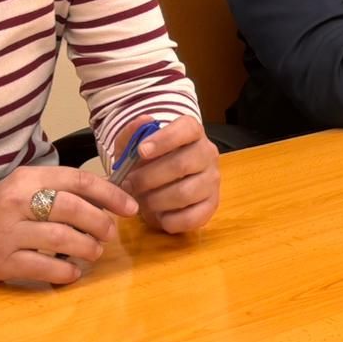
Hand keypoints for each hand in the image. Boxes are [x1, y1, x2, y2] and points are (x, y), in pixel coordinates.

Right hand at [0, 165, 137, 285]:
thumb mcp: (23, 189)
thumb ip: (59, 189)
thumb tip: (107, 198)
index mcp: (26, 179)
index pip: (78, 180)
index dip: (110, 194)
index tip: (130, 207)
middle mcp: (17, 202)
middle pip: (73, 208)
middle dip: (101, 223)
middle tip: (109, 233)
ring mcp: (8, 233)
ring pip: (62, 238)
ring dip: (88, 248)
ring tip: (94, 252)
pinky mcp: (2, 262)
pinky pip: (45, 267)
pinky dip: (66, 271)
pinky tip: (73, 271)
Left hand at [117, 116, 221, 234]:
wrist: (157, 186)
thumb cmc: (146, 162)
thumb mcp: (132, 147)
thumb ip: (132, 133)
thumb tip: (144, 121)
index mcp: (192, 132)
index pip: (187, 129)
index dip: (164, 139)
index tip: (141, 151)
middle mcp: (208, 153)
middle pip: (182, 164)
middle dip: (149, 178)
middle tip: (129, 185)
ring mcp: (212, 180)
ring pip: (185, 193)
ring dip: (156, 200)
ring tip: (141, 202)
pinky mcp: (212, 205)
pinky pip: (192, 217)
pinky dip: (170, 220)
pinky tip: (159, 216)